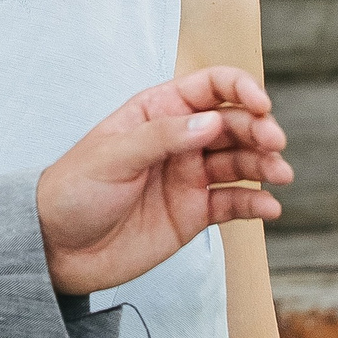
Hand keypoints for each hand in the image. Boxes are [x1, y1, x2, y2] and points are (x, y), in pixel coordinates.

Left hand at [36, 65, 288, 296]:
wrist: (56, 249)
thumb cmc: (73, 191)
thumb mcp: (112, 156)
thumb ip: (163, 137)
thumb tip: (212, 121)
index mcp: (157, 111)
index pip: (209, 88)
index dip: (239, 89)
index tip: (260, 105)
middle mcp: (180, 139)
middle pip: (233, 124)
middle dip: (259, 129)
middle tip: (274, 145)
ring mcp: (189, 176)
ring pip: (240, 162)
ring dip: (265, 165)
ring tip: (280, 175)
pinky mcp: (194, 213)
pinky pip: (233, 203)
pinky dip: (255, 204)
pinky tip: (269, 208)